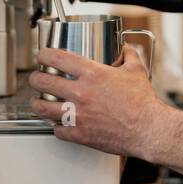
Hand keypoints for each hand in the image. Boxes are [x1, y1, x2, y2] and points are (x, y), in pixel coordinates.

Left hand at [28, 46, 171, 159]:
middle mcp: (81, 93)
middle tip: (36, 78)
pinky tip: (59, 123)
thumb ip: (128, 56)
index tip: (42, 56)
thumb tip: (125, 49)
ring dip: (36, 103)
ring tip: (38, 101)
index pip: (57, 58)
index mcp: (93, 74)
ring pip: (42, 108)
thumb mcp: (137, 71)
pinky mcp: (79, 134)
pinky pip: (56, 129)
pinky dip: (56, 126)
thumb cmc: (143, 103)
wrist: (148, 129)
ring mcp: (77, 115)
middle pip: (42, 82)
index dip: (44, 54)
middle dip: (34, 78)